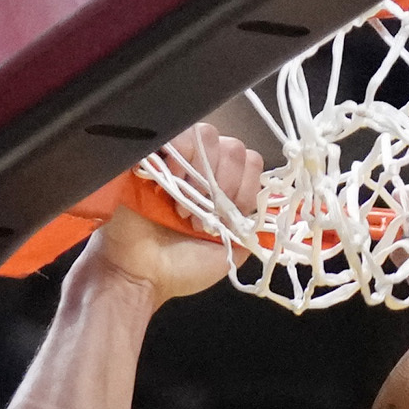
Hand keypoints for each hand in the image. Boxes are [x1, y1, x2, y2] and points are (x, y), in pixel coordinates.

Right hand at [81, 133, 253, 301]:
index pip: (250, 162)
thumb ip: (250, 226)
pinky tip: (171, 182)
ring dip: (202, 172)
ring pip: (207, 135)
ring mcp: (175, 159)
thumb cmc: (180, 269)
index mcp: (223, 189)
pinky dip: (180, 155)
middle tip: (204, 214)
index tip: (229, 215)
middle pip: (232, 146)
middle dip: (225, 183)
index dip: (245, 186)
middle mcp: (202, 169)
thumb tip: (269, 207)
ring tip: (184, 204)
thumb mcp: (230, 251)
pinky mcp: (150, 152)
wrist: (139, 276)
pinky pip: (175, 132)